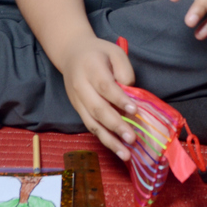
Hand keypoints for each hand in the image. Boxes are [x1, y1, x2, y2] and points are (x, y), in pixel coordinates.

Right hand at [59, 36, 138, 161]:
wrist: (71, 54)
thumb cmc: (99, 53)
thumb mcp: (115, 52)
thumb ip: (124, 70)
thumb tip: (131, 94)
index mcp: (90, 68)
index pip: (105, 86)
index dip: (119, 99)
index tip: (134, 110)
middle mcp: (80, 87)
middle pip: (97, 109)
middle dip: (116, 125)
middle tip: (132, 138)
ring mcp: (77, 101)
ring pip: (92, 123)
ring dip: (109, 140)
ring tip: (125, 154)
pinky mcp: (78, 110)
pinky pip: (90, 126)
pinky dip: (104, 139)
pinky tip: (117, 149)